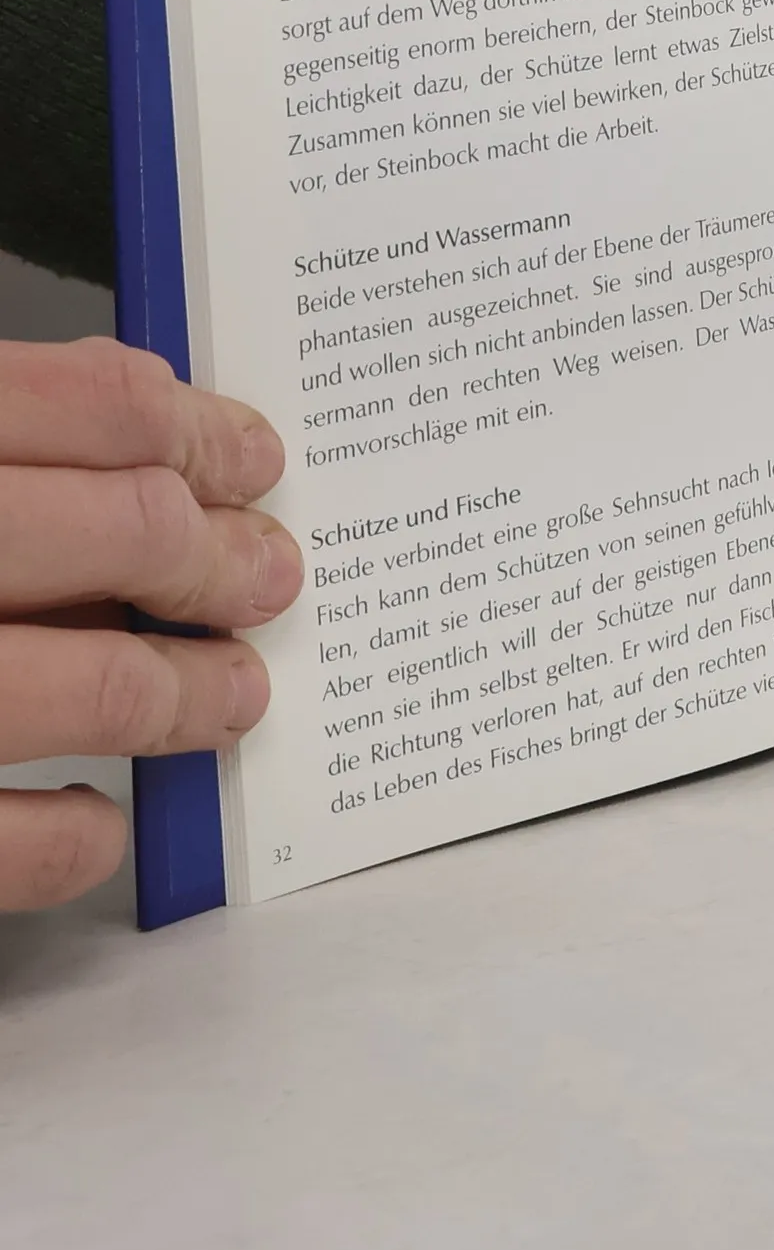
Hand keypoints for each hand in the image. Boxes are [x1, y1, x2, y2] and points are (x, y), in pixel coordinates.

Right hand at [0, 339, 299, 910]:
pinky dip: (76, 839)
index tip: (254, 462)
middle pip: (131, 530)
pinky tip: (99, 822)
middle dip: (225, 559)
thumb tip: (144, 411)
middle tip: (271, 578)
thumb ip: (7, 424)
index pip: (100, 406)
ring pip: (102, 687)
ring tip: (234, 697)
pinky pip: (13, 843)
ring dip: (193, 694)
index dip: (202, 437)